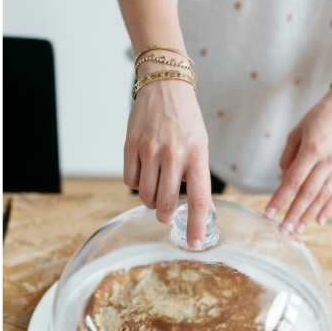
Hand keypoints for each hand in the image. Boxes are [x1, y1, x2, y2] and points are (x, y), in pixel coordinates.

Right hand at [124, 75, 211, 248]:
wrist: (164, 86)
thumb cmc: (187, 120)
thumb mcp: (201, 146)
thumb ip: (198, 176)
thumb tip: (201, 209)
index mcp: (197, 155)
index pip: (199, 199)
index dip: (196, 225)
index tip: (196, 244)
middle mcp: (173, 154)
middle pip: (166, 203)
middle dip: (166, 216)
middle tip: (166, 216)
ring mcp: (150, 150)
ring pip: (145, 195)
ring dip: (150, 202)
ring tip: (156, 192)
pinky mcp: (130, 146)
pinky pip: (130, 180)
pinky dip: (136, 185)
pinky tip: (144, 175)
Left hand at [266, 83, 331, 231]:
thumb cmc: (319, 117)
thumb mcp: (297, 131)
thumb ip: (288, 156)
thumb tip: (284, 179)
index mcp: (312, 149)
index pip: (293, 180)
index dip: (280, 198)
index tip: (269, 212)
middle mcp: (327, 161)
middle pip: (307, 193)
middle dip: (294, 213)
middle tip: (283, 230)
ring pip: (322, 197)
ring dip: (309, 216)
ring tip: (298, 230)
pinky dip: (327, 209)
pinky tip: (318, 221)